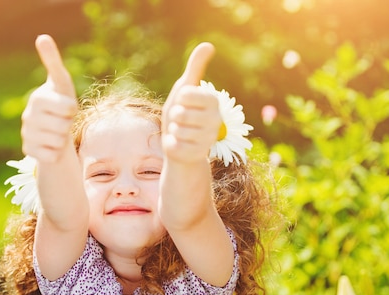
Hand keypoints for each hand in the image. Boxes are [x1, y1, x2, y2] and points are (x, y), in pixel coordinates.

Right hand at [20, 34, 78, 162]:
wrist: (53, 128)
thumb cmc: (60, 101)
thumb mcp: (61, 82)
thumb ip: (53, 62)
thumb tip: (42, 37)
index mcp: (38, 98)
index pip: (68, 108)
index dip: (72, 109)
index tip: (67, 107)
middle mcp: (28, 116)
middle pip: (64, 127)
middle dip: (68, 125)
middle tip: (62, 121)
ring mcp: (26, 134)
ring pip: (59, 142)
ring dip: (63, 139)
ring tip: (57, 132)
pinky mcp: (27, 151)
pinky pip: (52, 156)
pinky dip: (56, 153)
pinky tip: (50, 145)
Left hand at [162, 43, 220, 164]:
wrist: (180, 144)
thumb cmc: (182, 113)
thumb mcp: (185, 89)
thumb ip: (196, 68)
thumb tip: (208, 44)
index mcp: (213, 101)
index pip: (185, 94)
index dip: (178, 99)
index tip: (184, 104)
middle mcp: (216, 120)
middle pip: (181, 113)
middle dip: (175, 117)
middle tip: (182, 121)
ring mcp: (209, 139)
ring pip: (177, 130)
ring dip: (173, 131)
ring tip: (181, 133)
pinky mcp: (198, 155)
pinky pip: (175, 145)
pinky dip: (172, 145)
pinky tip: (180, 146)